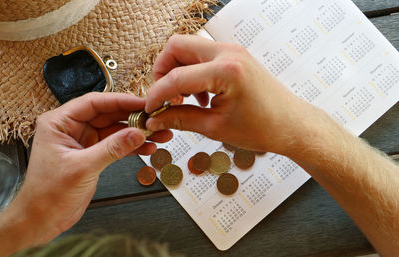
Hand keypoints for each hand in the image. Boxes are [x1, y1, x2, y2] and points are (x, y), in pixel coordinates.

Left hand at [0, 93, 171, 254]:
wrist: (42, 220)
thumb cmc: (47, 194)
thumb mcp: (82, 167)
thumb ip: (112, 149)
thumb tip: (137, 133)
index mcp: (59, 122)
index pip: (94, 103)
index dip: (120, 101)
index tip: (141, 103)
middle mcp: (72, 128)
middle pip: (108, 114)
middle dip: (133, 117)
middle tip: (155, 119)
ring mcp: (84, 141)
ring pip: (115, 130)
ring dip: (136, 132)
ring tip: (158, 134)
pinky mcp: (93, 154)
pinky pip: (116, 145)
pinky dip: (132, 147)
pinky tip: (148, 148)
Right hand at [145, 34, 318, 154]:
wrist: (291, 125)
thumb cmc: (263, 128)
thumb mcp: (215, 127)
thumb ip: (180, 119)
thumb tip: (156, 118)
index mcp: (225, 71)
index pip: (176, 77)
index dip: (156, 94)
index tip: (150, 109)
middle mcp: (229, 53)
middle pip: (177, 46)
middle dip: (162, 71)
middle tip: (163, 96)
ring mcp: (233, 51)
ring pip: (189, 48)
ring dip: (178, 71)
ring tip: (183, 100)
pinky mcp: (235, 56)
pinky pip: (203, 55)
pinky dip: (193, 71)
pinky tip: (199, 96)